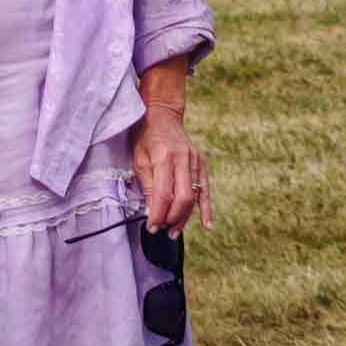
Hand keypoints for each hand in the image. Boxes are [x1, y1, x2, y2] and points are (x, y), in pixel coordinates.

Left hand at [131, 104, 211, 235]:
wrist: (163, 114)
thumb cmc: (146, 135)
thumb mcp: (138, 157)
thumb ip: (147, 184)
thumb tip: (151, 210)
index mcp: (163, 157)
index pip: (162, 194)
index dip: (157, 214)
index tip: (151, 226)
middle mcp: (182, 159)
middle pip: (182, 198)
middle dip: (172, 218)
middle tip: (162, 229)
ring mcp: (194, 161)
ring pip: (193, 196)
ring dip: (184, 217)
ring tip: (174, 231)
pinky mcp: (201, 163)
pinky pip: (205, 189)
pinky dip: (206, 208)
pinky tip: (206, 224)